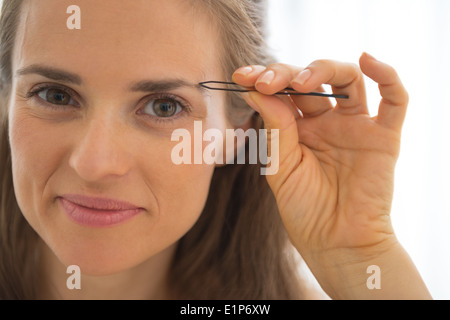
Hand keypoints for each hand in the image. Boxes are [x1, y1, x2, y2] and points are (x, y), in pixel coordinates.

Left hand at [233, 53, 429, 298]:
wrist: (335, 242)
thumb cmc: (304, 209)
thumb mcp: (281, 167)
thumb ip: (275, 128)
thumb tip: (256, 89)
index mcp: (297, 128)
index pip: (283, 92)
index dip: (264, 80)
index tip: (242, 76)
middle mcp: (326, 122)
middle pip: (311, 80)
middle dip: (286, 74)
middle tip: (266, 81)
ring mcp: (355, 126)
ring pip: (347, 80)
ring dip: (324, 70)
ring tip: (303, 81)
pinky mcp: (383, 137)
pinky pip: (394, 100)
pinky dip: (387, 76)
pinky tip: (367, 60)